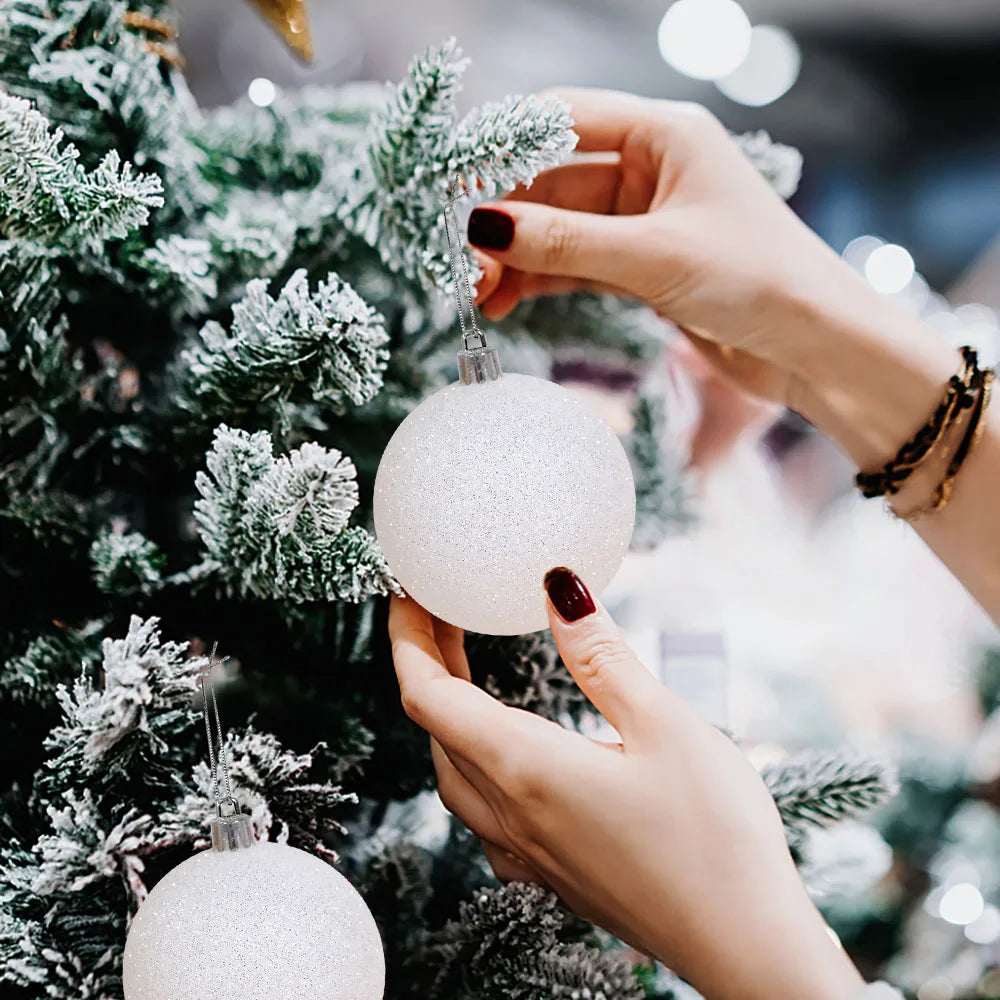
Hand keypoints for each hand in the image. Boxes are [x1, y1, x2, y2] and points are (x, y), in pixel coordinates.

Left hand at [389, 569, 863, 999]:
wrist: (746, 948)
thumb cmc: (715, 837)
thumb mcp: (663, 724)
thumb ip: (599, 655)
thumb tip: (556, 587)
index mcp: (525, 768)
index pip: (427, 694)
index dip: (407, 637)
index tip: (408, 593)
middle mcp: (511, 815)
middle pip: (435, 728)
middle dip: (427, 663)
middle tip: (443, 614)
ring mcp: (528, 853)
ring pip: (453, 772)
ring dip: (447, 714)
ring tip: (465, 671)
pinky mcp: (553, 875)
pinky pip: (483, 815)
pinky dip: (473, 765)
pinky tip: (506, 757)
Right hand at [470, 87, 874, 407]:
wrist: (815, 347)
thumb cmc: (758, 281)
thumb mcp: (652, 256)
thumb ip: (564, 242)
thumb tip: (482, 227)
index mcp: (664, 135)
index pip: (561, 120)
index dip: (502, 150)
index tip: (453, 188)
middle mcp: (651, 169)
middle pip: (552, 181)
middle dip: (504, 221)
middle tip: (464, 264)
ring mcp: (645, 220)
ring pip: (560, 228)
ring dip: (517, 258)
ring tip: (478, 294)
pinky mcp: (643, 265)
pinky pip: (576, 263)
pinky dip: (542, 280)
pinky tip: (507, 301)